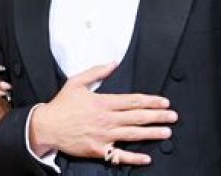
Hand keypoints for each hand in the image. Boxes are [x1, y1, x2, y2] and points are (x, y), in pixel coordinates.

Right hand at [30, 62, 176, 165]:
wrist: (47, 126)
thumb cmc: (61, 105)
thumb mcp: (76, 82)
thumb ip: (96, 72)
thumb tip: (112, 63)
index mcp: (102, 102)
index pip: (132, 101)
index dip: (150, 101)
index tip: (163, 101)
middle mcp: (106, 119)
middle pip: (137, 117)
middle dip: (157, 116)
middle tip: (173, 116)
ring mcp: (103, 136)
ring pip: (133, 134)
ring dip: (152, 133)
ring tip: (166, 132)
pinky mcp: (98, 150)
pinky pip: (119, 155)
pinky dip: (134, 157)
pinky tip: (147, 158)